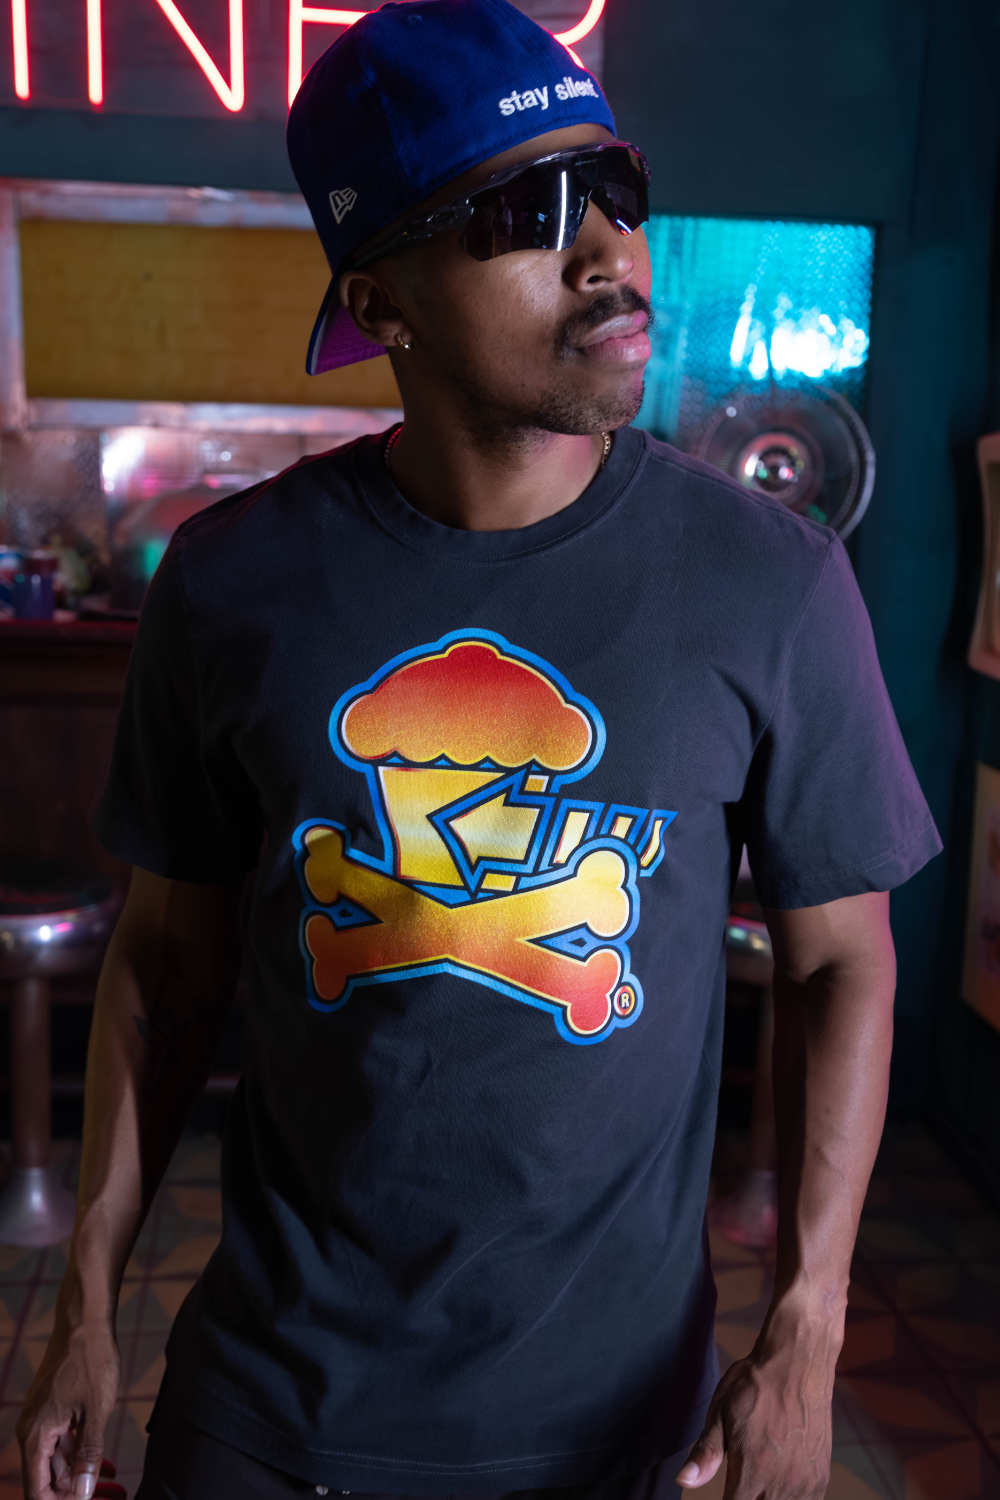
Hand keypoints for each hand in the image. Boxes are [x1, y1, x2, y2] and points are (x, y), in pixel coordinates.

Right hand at [17, 1317, 121, 1499]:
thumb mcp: (96, 1411)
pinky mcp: (52, 1409)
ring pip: (54, 1460)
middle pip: (44, 1478)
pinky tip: (99, 1461)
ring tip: (103, 1482)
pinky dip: (76, 1453)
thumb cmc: (91, 1361)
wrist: (85, 1321)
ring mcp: (41, 1418)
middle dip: (68, 1491)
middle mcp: (31, 1430)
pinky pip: (60, 1441)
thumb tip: (83, 1492)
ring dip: (75, 1474)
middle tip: (99, 1495)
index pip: (35, 1490)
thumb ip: (89, 1454)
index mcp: (35, 1435)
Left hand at [676, 1305, 839, 1498]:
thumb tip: (684, 1481)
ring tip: (756, 1484)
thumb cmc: (754, 1385)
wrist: (797, 1363)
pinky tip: (777, 1487)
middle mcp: (781, 1484)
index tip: (724, 1491)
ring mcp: (804, 1483)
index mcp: (751, 1471)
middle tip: (738, 1483)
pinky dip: (789, 1499)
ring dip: (766, 1499)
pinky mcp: (820, 1478)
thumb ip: (706, 1454)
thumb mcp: (720, 1413)